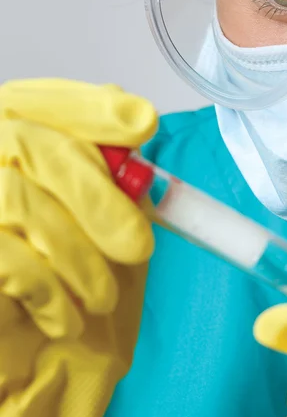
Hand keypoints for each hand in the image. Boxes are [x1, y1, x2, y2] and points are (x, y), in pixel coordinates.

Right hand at [0, 79, 156, 416]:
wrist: (8, 317)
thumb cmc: (51, 251)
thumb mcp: (81, 203)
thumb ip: (102, 167)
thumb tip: (140, 128)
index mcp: (11, 127)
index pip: (48, 99)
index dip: (96, 108)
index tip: (143, 125)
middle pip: (40, 149)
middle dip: (101, 198)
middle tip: (139, 245)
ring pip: (22, 202)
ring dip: (78, 255)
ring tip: (105, 295)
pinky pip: (5, 258)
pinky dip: (45, 288)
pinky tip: (67, 315)